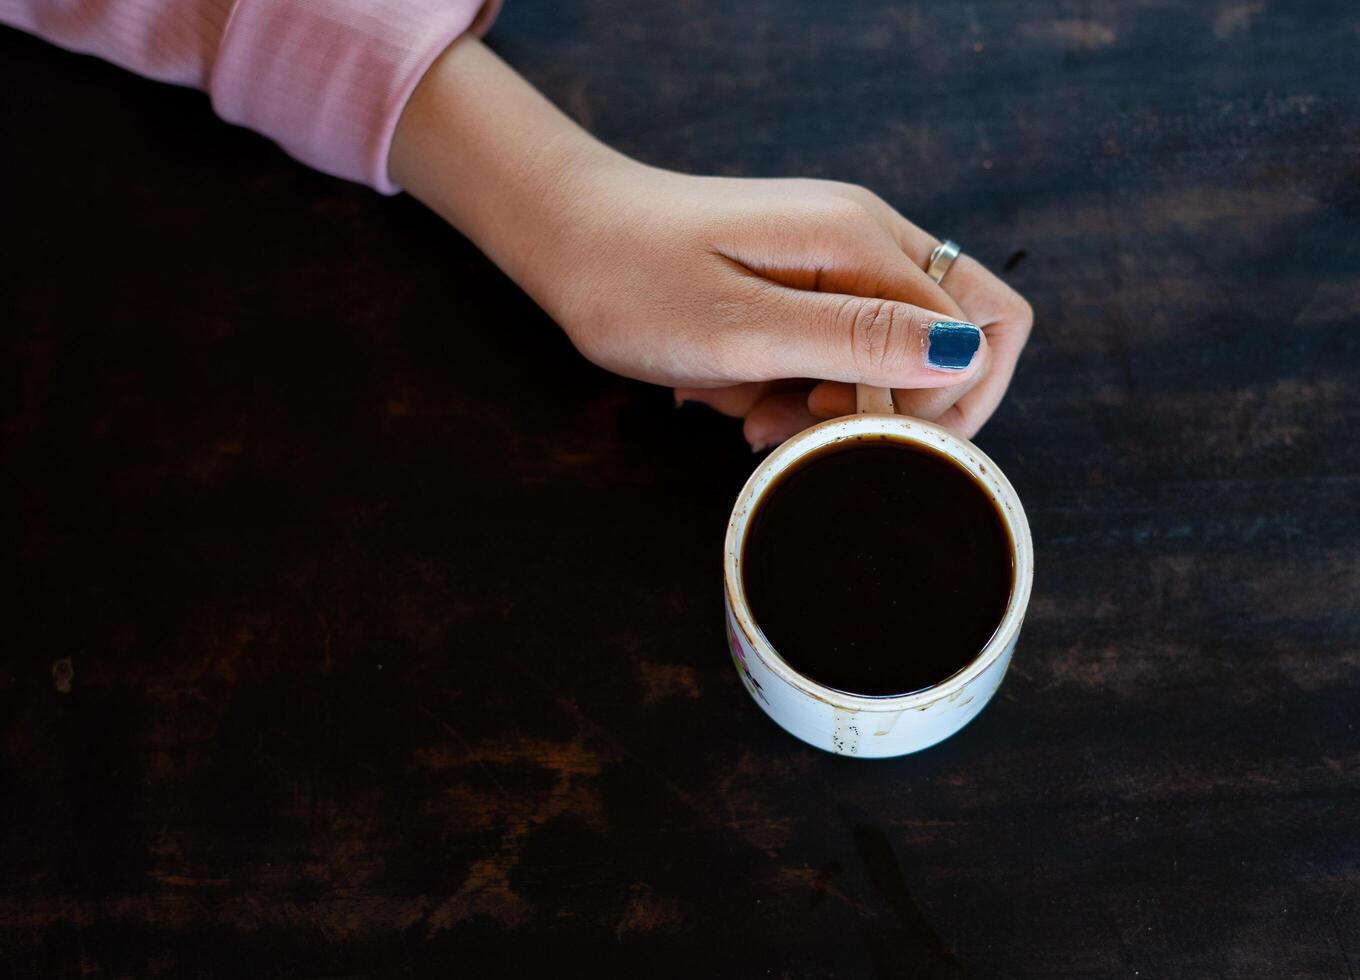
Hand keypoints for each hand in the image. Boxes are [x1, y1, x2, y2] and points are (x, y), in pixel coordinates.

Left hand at [392, 39, 1030, 447]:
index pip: (981, 331)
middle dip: (896, 409)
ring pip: (896, 356)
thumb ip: (855, 341)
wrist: (563, 239)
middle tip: (807, 431)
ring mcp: (837, 259)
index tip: (846, 429)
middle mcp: (865, 239)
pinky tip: (745, 403)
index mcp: (861, 240)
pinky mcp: (806, 283)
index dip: (934, 405)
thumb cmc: (632, 281)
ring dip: (838, 406)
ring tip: (756, 421)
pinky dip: (804, 391)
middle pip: (959, 339)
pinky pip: (841, 352)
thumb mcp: (741, 329)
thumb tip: (965, 354)